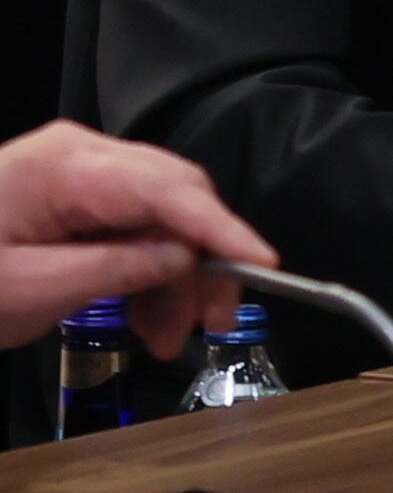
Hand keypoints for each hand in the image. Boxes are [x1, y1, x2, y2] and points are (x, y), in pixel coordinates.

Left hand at [0, 121, 277, 355]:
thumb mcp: (30, 289)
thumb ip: (115, 269)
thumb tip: (185, 259)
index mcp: (68, 166)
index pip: (165, 190)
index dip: (220, 227)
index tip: (262, 262)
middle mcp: (85, 155)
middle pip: (174, 199)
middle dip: (202, 261)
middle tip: (215, 321)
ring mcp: (83, 174)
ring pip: (163, 217)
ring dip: (177, 277)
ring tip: (168, 337)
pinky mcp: (80, 198)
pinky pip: (137, 227)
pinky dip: (150, 272)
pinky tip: (147, 317)